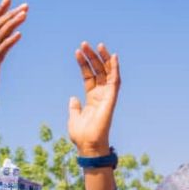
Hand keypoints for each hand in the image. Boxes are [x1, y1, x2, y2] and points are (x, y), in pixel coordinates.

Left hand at [68, 42, 119, 156]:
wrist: (88, 145)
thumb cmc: (81, 135)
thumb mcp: (74, 118)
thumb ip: (74, 107)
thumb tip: (73, 98)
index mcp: (92, 99)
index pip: (89, 76)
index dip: (84, 64)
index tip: (77, 52)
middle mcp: (101, 95)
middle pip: (98, 71)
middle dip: (92, 57)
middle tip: (85, 44)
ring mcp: (107, 96)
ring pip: (107, 73)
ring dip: (103, 58)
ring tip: (96, 45)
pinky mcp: (111, 99)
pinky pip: (115, 81)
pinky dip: (115, 68)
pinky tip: (113, 56)